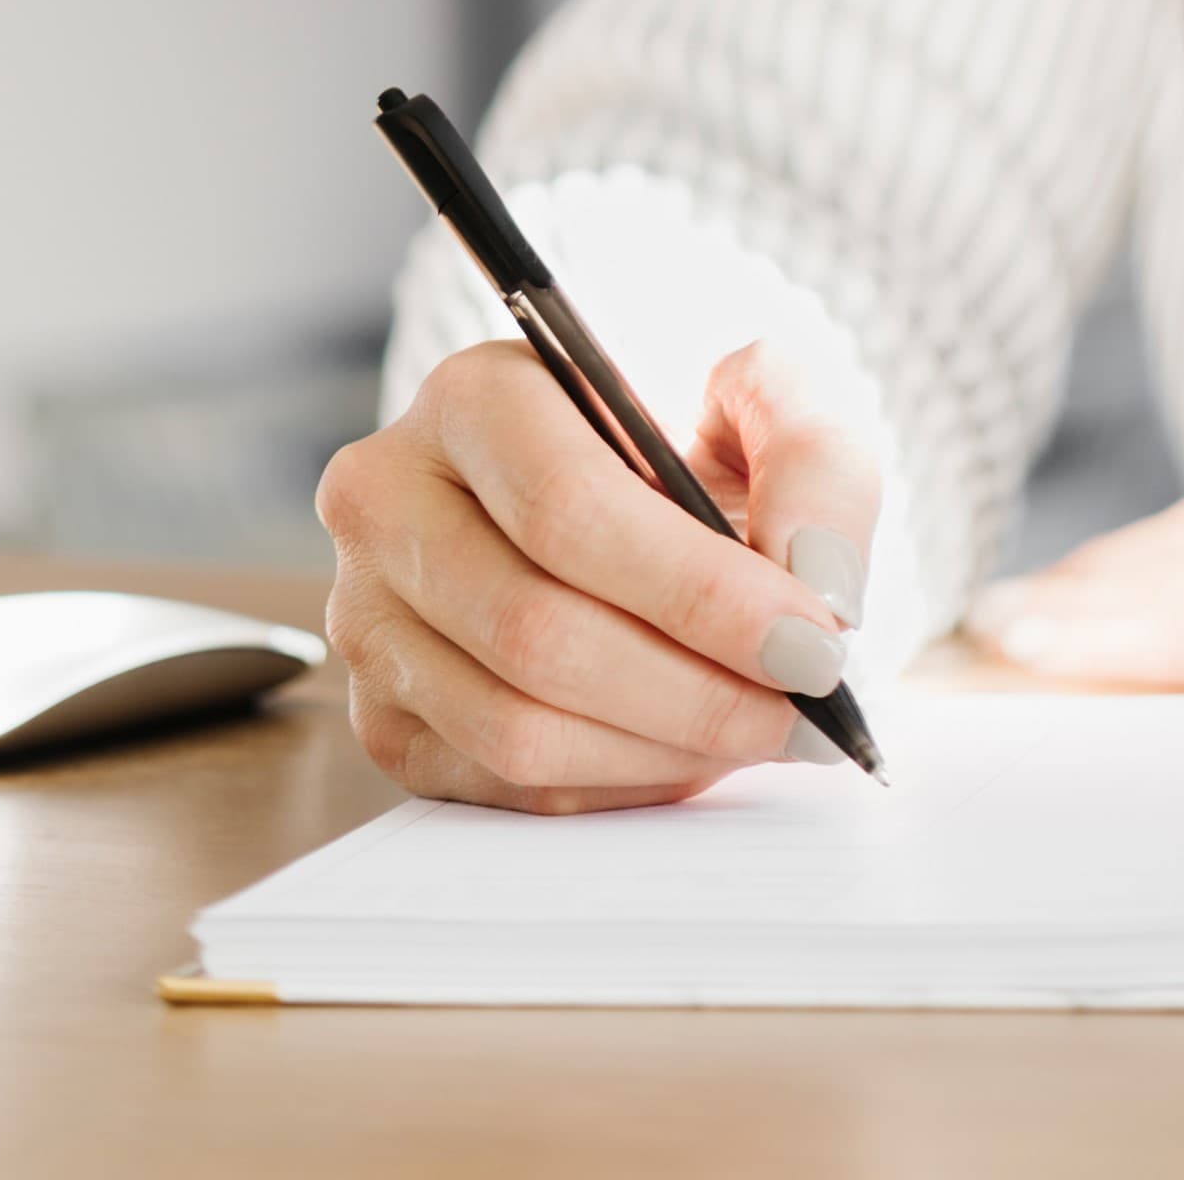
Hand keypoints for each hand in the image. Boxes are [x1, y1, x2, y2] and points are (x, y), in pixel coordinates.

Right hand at [317, 340, 878, 813]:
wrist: (631, 501)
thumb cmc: (696, 448)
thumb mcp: (773, 411)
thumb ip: (815, 465)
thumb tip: (816, 584)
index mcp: (471, 397)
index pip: (564, 509)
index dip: (698, 594)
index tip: (812, 645)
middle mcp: (387, 501)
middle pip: (534, 632)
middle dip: (694, 692)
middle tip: (804, 711)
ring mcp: (367, 616)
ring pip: (514, 727)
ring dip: (663, 749)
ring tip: (757, 729)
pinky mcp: (381, 715)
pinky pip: (505, 787)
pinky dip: (618, 784)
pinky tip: (683, 745)